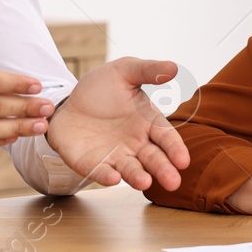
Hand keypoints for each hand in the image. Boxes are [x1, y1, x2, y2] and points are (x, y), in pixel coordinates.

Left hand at [45, 58, 189, 191]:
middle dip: (163, 170)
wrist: (67, 101)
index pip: (166, 137)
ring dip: (137, 176)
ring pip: (130, 169)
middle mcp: (136, 143)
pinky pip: (100, 171)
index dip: (175, 149)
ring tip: (144, 182)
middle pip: (153, 158)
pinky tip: (114, 178)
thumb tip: (174, 68)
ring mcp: (114, 155)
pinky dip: (106, 176)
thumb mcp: (124, 71)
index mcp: (148, 121)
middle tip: (173, 183)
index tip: (183, 161)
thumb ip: (148, 70)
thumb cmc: (102, 87)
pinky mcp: (91, 163)